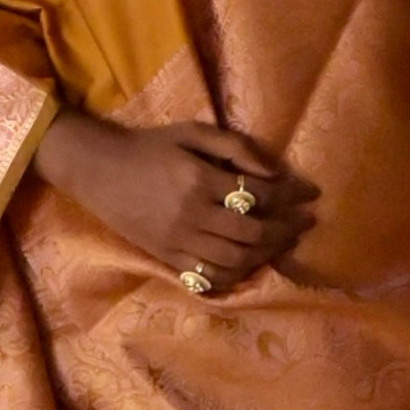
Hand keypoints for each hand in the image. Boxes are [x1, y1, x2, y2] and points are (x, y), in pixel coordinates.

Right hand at [31, 111, 314, 294]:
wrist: (98, 171)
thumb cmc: (150, 146)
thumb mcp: (192, 131)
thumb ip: (235, 147)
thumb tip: (274, 171)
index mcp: (198, 179)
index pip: (260, 194)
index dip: (293, 195)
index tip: (311, 194)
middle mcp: (191, 215)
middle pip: (253, 234)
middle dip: (287, 229)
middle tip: (305, 221)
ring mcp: (178, 242)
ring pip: (235, 262)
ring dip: (267, 255)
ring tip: (283, 242)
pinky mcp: (167, 258)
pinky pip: (208, 277)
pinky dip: (236, 276)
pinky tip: (251, 264)